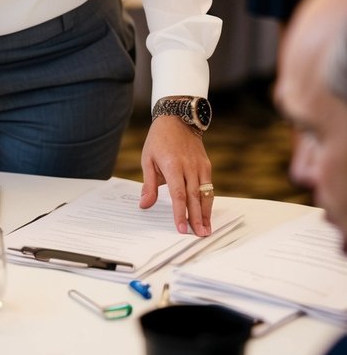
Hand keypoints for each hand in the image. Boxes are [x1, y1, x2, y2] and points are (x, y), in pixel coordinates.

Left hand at [139, 115, 213, 235]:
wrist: (177, 119)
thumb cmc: (159, 140)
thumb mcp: (148, 159)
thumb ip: (148, 184)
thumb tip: (144, 205)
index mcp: (172, 165)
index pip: (178, 194)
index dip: (180, 213)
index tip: (181, 228)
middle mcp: (188, 166)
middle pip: (194, 197)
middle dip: (196, 219)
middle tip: (199, 235)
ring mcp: (200, 166)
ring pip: (205, 194)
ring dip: (206, 213)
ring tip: (206, 230)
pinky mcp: (206, 165)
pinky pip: (209, 186)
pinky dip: (209, 201)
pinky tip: (207, 213)